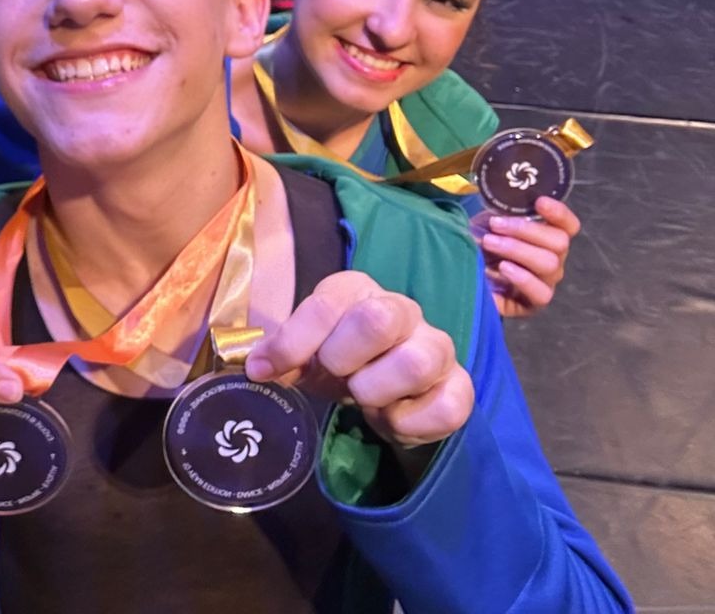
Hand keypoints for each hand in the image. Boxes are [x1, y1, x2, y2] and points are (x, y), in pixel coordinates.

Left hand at [246, 271, 472, 449]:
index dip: (293, 342)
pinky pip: (448, 407)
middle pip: (378, 320)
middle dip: (342, 358)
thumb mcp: (304, 354)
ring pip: (415, 362)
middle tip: (335, 376)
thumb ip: (281, 355)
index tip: (265, 370)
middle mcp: (402, 309)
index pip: (326, 304)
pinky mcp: (459, 385)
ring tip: (364, 397)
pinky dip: (410, 423)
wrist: (384, 389)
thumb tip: (255, 366)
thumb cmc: (339, 359)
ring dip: (376, 391)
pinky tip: (391, 419)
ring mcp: (436, 345)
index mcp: (356, 291)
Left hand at [472, 196, 579, 317]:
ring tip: (489, 243)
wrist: (462, 273)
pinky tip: (503, 268)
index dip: (559, 213)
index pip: (568, 225)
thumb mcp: (488, 223)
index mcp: (547, 236)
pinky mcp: (533, 303)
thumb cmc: (480, 243)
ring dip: (517, 249)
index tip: (539, 202)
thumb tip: (502, 201)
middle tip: (495, 225)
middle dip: (525, 230)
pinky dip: (522, 278)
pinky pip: (540, 293)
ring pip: (549, 264)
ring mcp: (546, 282)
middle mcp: (553, 259)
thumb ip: (502, 212)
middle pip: (559, 242)